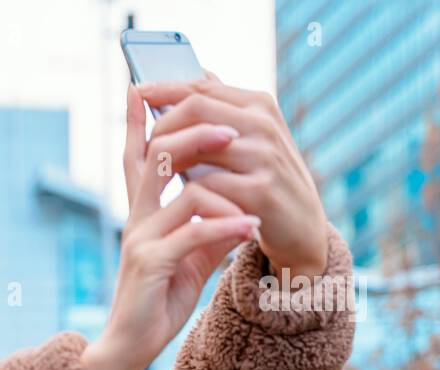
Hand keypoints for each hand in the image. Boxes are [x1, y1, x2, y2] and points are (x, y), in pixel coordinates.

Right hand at [80, 83, 261, 369]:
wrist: (129, 347)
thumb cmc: (157, 303)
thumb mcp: (191, 259)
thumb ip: (210, 229)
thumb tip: (241, 208)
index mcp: (142, 214)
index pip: (136, 158)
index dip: (136, 123)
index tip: (139, 89)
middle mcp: (137, 220)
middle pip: (159, 158)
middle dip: (196, 135)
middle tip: (231, 129)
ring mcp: (141, 241)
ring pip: (184, 193)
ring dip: (227, 192)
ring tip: (256, 201)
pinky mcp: (150, 265)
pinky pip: (192, 234)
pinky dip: (226, 230)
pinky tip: (250, 233)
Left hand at [135, 72, 328, 281]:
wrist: (302, 226)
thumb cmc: (265, 180)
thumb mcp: (251, 138)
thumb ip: (223, 109)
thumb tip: (191, 73)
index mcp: (259, 104)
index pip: (202, 86)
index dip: (165, 88)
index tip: (137, 90)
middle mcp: (264, 124)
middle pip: (196, 109)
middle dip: (161, 125)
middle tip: (143, 146)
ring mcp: (264, 156)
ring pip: (197, 146)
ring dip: (168, 160)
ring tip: (153, 173)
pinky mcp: (261, 191)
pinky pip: (207, 184)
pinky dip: (186, 192)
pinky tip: (174, 200)